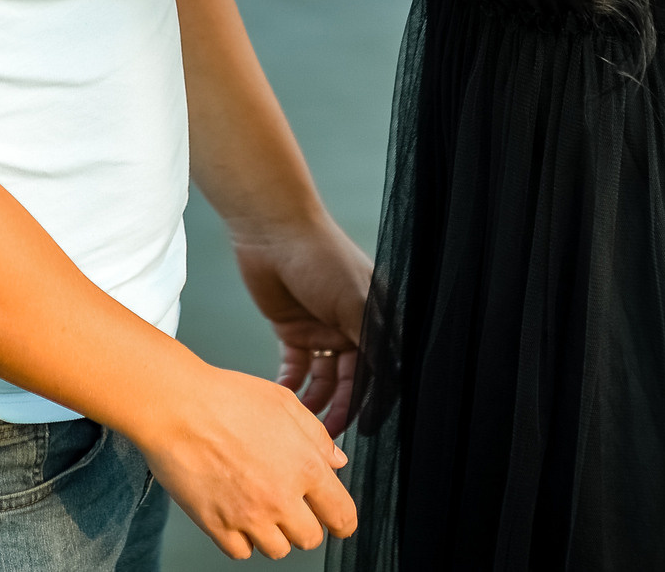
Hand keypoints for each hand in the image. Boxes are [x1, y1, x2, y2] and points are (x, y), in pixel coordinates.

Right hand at [136, 361, 358, 559]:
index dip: (343, 521)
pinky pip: (241, 552)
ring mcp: (248, 516)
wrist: (176, 407)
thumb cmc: (226, 398)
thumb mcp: (284, 403)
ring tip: (257, 505)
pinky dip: (240, 538)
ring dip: (272, 533)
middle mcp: (280, 497)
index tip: (338, 523)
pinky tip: (234, 512)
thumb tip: (336, 461)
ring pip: (277, 550)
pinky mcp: (217, 526)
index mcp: (305, 466)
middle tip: (289, 505)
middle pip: (310, 538)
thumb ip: (317, 435)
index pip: (341, 514)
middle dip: (304, 524)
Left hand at [232, 218, 371, 434]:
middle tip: (329, 434)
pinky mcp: (292, 329)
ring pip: (324, 377)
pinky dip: (291, 383)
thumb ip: (371, 342)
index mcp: (375, 319)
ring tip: (305, 421)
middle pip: (352, 379)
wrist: (272, 231)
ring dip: (317, 400)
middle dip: (343, 407)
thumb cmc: (322, 257)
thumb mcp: (354, 301)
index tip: (366, 427)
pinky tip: (284, 396)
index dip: (376, 400)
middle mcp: (352, 327)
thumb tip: (392, 380)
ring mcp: (322, 330)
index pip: (382, 369)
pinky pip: (296, 366)